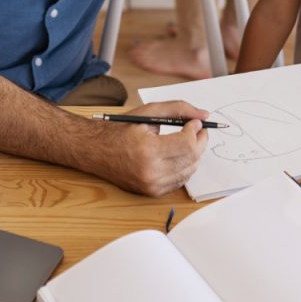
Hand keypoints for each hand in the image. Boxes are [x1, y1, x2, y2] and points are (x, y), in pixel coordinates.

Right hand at [94, 100, 209, 195]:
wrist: (96, 150)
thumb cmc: (121, 129)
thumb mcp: (149, 112)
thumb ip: (178, 109)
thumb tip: (204, 115)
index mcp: (148, 150)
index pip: (187, 144)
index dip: (197, 131)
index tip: (196, 122)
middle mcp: (151, 172)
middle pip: (192, 159)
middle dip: (200, 142)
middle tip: (198, 130)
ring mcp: (152, 185)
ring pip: (189, 171)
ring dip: (194, 155)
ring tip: (188, 141)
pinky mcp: (152, 192)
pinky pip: (180, 181)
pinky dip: (185, 167)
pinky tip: (179, 155)